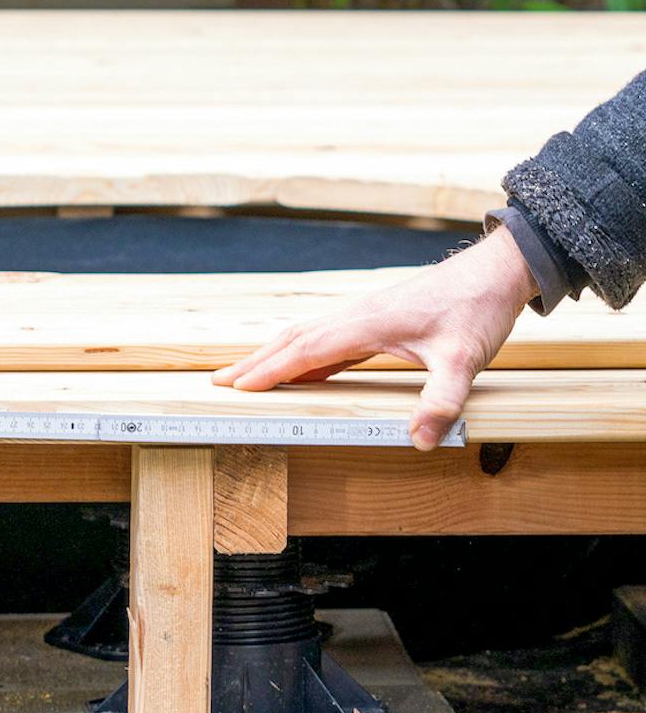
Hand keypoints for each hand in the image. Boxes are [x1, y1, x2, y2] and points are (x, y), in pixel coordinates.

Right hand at [213, 226, 539, 450]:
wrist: (495, 271)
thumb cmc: (477, 309)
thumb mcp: (464, 360)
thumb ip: (441, 400)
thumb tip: (420, 440)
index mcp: (365, 324)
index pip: (305, 351)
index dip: (269, 371)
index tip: (237, 387)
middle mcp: (355, 316)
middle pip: (291, 340)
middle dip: (254, 362)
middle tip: (218, 381)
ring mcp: (362, 314)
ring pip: (305, 335)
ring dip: (272, 355)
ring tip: (246, 374)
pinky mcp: (374, 317)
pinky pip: (325, 337)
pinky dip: (300, 352)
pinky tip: (302, 367)